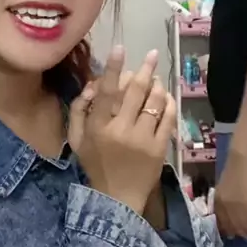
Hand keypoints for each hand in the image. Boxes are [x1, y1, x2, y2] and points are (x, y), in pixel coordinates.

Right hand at [68, 46, 175, 214]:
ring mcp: (143, 139)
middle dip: (145, 68)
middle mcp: (121, 130)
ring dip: (158, 85)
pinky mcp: (160, 147)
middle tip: (153, 54)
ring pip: (155, 101)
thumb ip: (78, 110)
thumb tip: (92, 85)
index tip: (120, 48)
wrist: (118, 198)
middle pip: (135, 91)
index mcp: (98, 127)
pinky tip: (167, 96)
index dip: (113, 68)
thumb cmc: (95, 165)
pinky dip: (169, 103)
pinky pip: (169, 117)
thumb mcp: (76, 140)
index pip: (106, 91)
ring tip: (157, 78)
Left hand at [214, 154, 246, 239]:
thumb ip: (224, 203)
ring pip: (242, 224)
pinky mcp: (246, 202)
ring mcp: (235, 204)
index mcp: (217, 202)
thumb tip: (230, 217)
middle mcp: (223, 205)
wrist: (240, 160)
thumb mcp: (224, 190)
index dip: (228, 230)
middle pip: (231, 225)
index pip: (221, 222)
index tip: (233, 236)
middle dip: (239, 233)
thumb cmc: (233, 173)